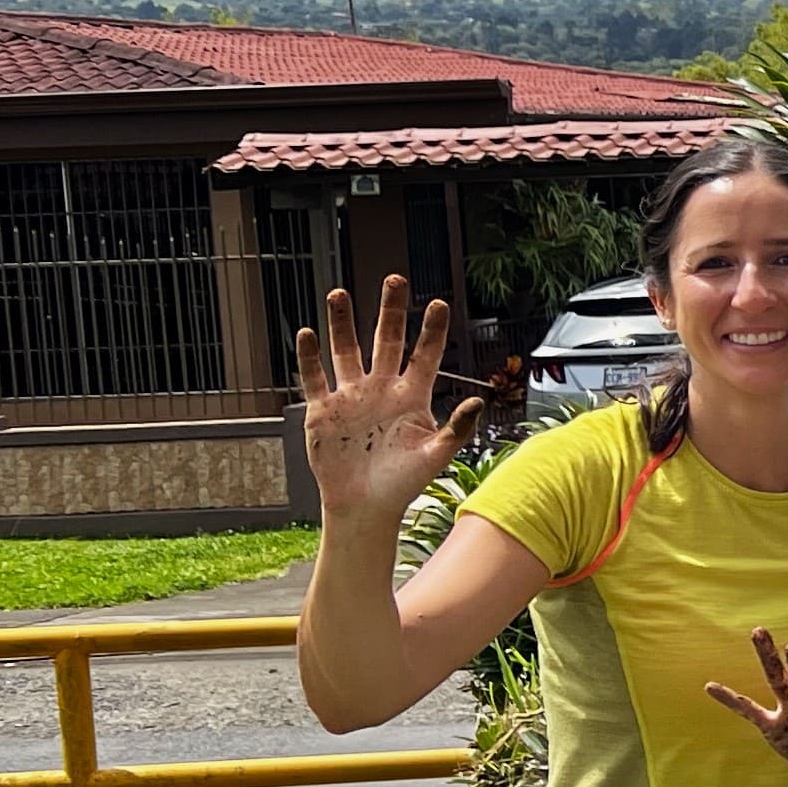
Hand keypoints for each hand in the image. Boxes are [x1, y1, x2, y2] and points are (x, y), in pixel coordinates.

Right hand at [295, 275, 485, 522]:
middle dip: (390, 311)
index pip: (424, 355)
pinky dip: (309, 357)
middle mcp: (381, 390)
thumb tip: (479, 402)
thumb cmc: (403, 484)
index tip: (438, 303)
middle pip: (386, 341)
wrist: (365, 507)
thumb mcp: (435, 456)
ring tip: (340, 292)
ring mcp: (351, 398)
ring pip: (347, 351)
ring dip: (342, 324)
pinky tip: (308, 333)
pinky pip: (315, 378)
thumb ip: (457, 429)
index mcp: (411, 398)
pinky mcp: (324, 411)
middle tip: (394, 279)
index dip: (431, 331)